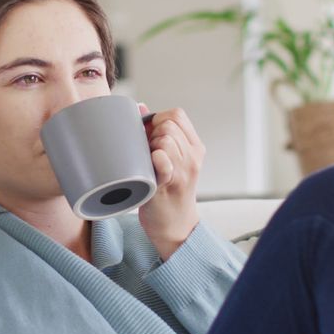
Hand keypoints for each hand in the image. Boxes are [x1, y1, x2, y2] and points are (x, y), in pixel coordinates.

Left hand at [137, 103, 203, 260]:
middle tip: (146, 152)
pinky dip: (154, 159)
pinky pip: (163, 161)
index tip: (148, 134)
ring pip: (165, 139)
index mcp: (194, 147)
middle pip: (168, 124)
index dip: (158, 118)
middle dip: (152, 133)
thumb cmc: (167, 190)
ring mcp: (183, 171)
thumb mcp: (170, 160)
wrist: (174, 226)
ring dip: (150, 146)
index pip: (177, 114)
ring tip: (146, 162)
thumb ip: (156, 133)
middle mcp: (192, 157)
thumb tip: (139, 107)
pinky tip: (149, 167)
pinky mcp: (169, 185)